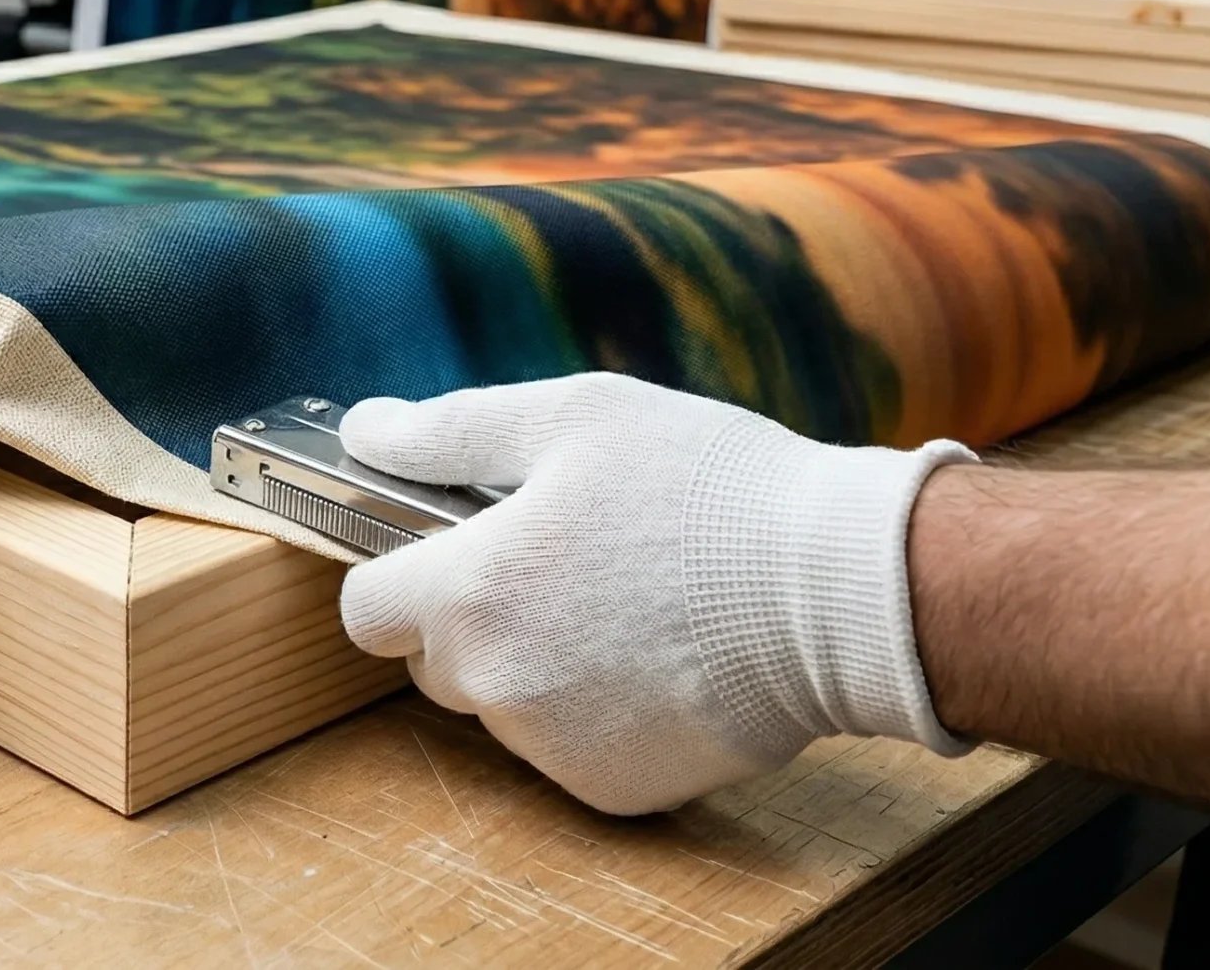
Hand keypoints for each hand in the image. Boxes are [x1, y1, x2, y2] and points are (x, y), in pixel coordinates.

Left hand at [338, 373, 974, 814]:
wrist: (844, 595)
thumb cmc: (712, 491)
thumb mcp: (574, 418)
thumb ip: (451, 430)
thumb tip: (365, 429)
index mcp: (471, 592)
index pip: (366, 609)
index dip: (398, 574)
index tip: (442, 553)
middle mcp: (497, 683)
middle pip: (434, 660)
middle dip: (475, 618)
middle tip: (561, 565)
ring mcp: (553, 746)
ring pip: (504, 706)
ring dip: (537, 665)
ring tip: (626, 605)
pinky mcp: (612, 790)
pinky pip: (568, 749)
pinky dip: (596, 713)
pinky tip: (657, 659)